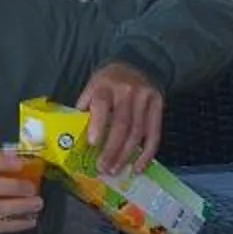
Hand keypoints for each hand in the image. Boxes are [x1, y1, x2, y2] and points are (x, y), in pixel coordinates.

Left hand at [75, 61, 164, 175]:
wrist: (139, 62)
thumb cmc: (109, 81)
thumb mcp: (93, 86)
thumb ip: (86, 107)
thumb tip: (74, 135)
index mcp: (105, 85)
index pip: (101, 105)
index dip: (98, 125)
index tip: (92, 143)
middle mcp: (126, 92)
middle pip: (121, 124)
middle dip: (112, 150)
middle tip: (103, 169)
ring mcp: (145, 99)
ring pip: (137, 132)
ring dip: (126, 156)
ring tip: (116, 171)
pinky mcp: (158, 106)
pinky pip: (154, 134)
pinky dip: (147, 154)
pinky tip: (137, 167)